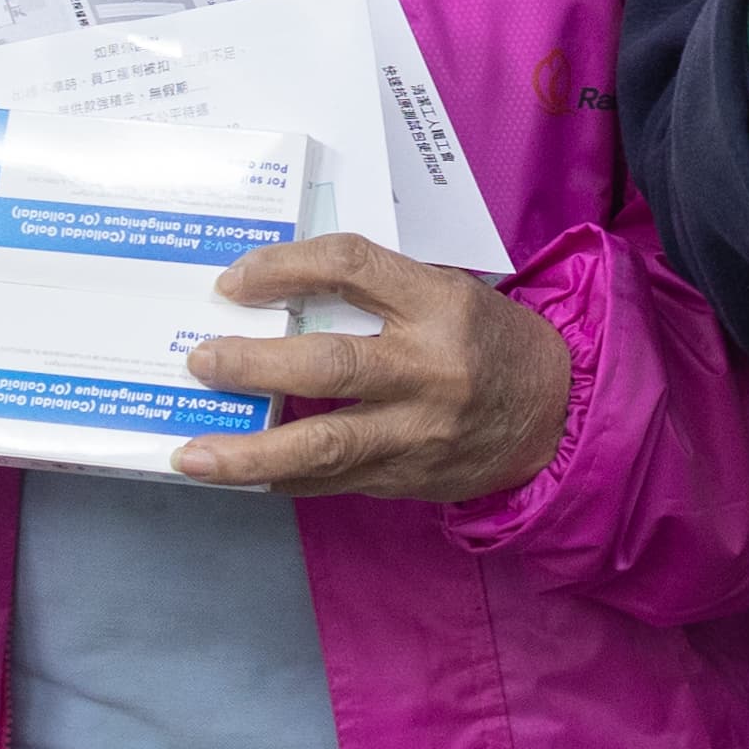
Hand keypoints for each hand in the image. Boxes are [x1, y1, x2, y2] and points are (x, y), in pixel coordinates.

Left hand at [178, 237, 570, 500]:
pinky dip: (282, 477)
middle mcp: (429, 368)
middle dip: (252, 365)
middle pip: (327, 364)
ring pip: (324, 445)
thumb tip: (274, 299)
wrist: (554, 411)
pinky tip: (241, 475)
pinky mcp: (408, 477)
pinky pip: (332, 481)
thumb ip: (373, 294)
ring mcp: (418, 431)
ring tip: (193, 456)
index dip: (285, 268)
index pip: (351, 266)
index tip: (234, 281)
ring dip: (249, 454)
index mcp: (438, 302)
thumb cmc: (485, 339)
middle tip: (200, 362)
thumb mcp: (443, 292)